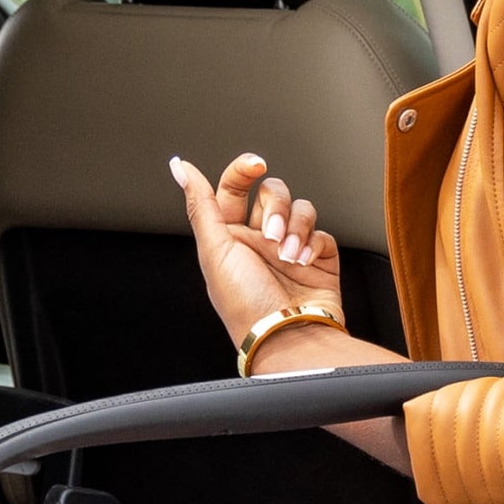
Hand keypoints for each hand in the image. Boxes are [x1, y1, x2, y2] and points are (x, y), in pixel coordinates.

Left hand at [170, 153, 344, 355]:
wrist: (287, 338)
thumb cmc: (246, 306)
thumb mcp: (214, 252)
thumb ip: (200, 205)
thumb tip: (180, 169)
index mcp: (230, 237)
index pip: (234, 188)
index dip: (243, 171)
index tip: (254, 165)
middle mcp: (260, 240)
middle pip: (272, 192)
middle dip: (275, 207)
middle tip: (272, 236)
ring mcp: (290, 248)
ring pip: (300, 208)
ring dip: (296, 227)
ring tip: (289, 257)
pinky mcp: (318, 259)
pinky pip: (322, 231)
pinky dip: (315, 242)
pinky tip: (305, 262)